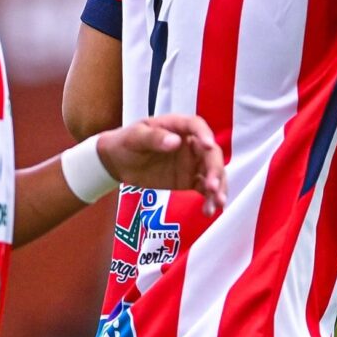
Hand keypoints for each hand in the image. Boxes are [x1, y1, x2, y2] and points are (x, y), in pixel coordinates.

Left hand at [100, 114, 228, 214]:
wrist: (118, 162)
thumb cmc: (126, 142)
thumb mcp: (135, 137)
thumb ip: (154, 138)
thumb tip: (176, 141)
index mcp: (178, 127)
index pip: (197, 126)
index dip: (205, 134)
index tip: (209, 146)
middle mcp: (191, 143)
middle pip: (211, 154)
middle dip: (215, 170)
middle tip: (212, 187)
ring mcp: (192, 163)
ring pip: (213, 173)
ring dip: (218, 187)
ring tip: (217, 203)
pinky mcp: (190, 180)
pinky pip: (205, 189)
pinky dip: (210, 199)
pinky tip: (209, 210)